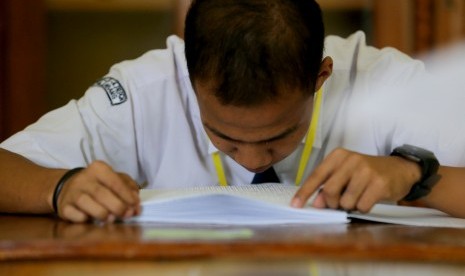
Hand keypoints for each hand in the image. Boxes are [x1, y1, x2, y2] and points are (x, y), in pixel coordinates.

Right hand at [55, 161, 139, 222]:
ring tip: (112, 218)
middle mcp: (83, 179)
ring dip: (103, 214)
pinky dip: (86, 219)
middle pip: (101, 194)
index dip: (127, 195)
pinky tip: (92, 219)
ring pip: (87, 204)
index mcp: (99, 169)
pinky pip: (76, 215)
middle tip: (127, 215)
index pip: (114, 182)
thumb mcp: (115, 180)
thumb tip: (136, 203)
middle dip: (117, 207)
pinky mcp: (64, 207)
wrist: (69, 188)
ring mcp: (72, 193)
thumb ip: (128, 188)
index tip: (136, 206)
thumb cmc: (99, 185)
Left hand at [291, 148, 421, 212]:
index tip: (295, 205)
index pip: (316, 176)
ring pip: (346, 201)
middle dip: (332, 203)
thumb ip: (329, 186)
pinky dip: (363, 208)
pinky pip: (362, 206)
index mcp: (338, 155)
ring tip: (358, 197)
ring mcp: (366, 171)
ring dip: (350, 206)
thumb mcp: (345, 174)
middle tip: (339, 203)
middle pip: (329, 191)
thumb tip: (317, 203)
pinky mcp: (379, 183)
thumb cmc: (366, 173)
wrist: (399, 169)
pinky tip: (369, 199)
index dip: (304, 192)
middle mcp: (351, 160)